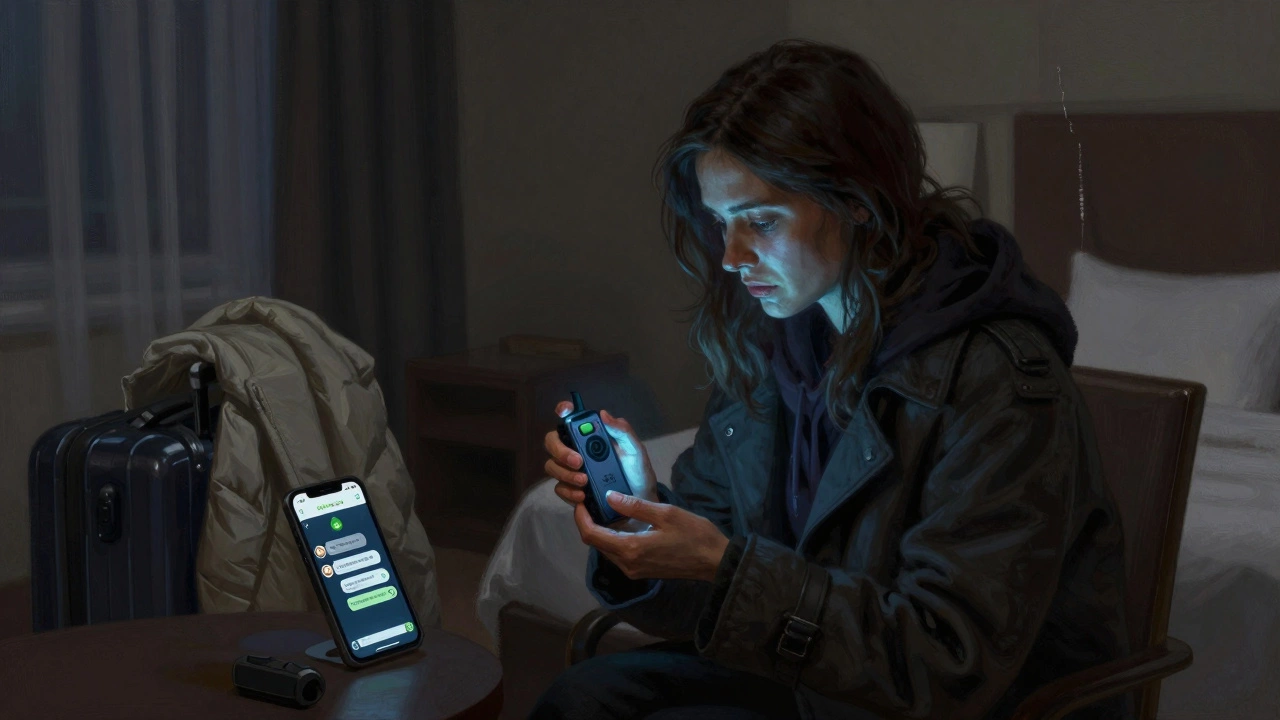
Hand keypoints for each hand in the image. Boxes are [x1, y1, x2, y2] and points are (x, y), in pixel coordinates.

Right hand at [543, 401, 658, 507]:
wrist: (639, 500)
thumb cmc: (636, 470)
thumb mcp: (635, 449)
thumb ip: (622, 431)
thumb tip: (603, 413)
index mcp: (591, 435)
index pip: (570, 418)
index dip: (564, 410)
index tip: (565, 411)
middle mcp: (576, 449)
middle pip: (552, 441)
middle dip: (561, 451)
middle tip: (579, 461)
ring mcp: (570, 469)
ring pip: (552, 466)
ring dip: (566, 473)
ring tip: (585, 481)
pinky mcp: (570, 489)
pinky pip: (559, 488)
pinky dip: (569, 492)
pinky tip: (583, 495)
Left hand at [574, 490, 729, 582]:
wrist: (715, 561)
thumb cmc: (694, 534)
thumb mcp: (665, 513)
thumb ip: (635, 506)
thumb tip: (609, 497)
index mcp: (630, 549)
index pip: (591, 535)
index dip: (580, 517)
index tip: (580, 500)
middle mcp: (627, 564)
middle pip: (595, 543)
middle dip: (588, 522)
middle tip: (590, 501)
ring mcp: (634, 570)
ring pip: (606, 549)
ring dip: (600, 531)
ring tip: (603, 508)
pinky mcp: (641, 571)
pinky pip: (618, 554)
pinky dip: (613, 539)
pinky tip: (620, 523)